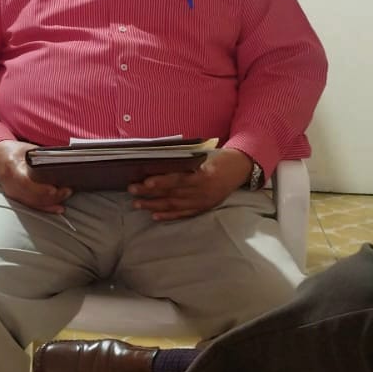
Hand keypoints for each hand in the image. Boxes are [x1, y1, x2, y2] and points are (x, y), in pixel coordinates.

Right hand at [0, 140, 71, 213]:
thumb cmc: (11, 151)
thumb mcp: (27, 148)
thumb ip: (41, 156)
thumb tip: (61, 161)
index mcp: (12, 168)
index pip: (26, 183)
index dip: (41, 189)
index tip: (56, 189)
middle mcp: (10, 184)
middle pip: (32, 196)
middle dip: (52, 196)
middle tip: (67, 190)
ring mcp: (12, 192)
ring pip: (34, 203)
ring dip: (51, 202)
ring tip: (65, 195)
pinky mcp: (16, 197)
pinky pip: (32, 205)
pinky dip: (46, 207)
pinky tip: (57, 208)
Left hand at [130, 147, 253, 220]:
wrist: (240, 168)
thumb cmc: (218, 158)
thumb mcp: (204, 156)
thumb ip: (184, 161)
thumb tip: (156, 163)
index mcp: (204, 175)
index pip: (178, 179)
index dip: (161, 181)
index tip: (145, 181)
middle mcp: (204, 191)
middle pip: (172, 193)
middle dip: (150, 192)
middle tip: (132, 190)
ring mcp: (204, 201)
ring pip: (175, 205)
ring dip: (154, 205)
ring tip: (137, 204)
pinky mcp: (204, 208)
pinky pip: (184, 214)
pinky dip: (169, 215)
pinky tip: (155, 216)